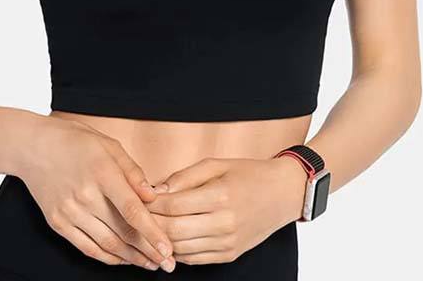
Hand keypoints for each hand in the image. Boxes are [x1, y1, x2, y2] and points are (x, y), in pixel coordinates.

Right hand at [15, 116, 175, 271]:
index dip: (152, 233)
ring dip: (131, 258)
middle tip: (167, 263)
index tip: (167, 248)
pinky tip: (123, 259)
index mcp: (102, 173)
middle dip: (148, 251)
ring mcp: (69, 212)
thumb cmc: (76, 141)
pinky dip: (107, 257)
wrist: (34, 147)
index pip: (131, 210)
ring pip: (107, 244)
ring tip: (150, 263)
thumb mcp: (110, 146)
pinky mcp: (58, 223)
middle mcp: (85, 196)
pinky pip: (87, 247)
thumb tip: (153, 196)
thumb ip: (133, 172)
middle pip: (122, 232)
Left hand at [147, 157, 305, 264]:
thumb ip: (185, 176)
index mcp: (220, 195)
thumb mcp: (217, 164)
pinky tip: (170, 239)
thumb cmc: (248, 173)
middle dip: (152, 223)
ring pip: (182, 248)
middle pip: (174, 230)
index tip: (141, 198)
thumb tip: (157, 190)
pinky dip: (178, 251)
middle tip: (139, 215)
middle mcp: (224, 222)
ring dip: (162, 240)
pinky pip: (195, 259)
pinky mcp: (230, 254)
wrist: (283, 193)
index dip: (153, 203)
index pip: (174, 205)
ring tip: (150, 227)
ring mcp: (228, 242)